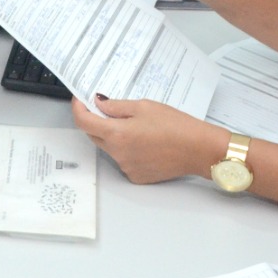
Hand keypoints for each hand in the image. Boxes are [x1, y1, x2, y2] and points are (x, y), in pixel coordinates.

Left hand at [70, 96, 213, 183]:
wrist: (198, 149)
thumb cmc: (177, 127)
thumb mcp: (144, 106)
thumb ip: (117, 106)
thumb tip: (99, 104)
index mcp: (117, 134)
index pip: (84, 122)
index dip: (78, 109)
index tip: (80, 101)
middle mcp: (118, 154)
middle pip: (94, 136)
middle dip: (96, 121)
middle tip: (109, 109)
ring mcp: (126, 167)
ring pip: (110, 148)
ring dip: (115, 136)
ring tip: (139, 127)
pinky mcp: (136, 176)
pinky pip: (123, 160)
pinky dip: (128, 150)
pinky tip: (146, 143)